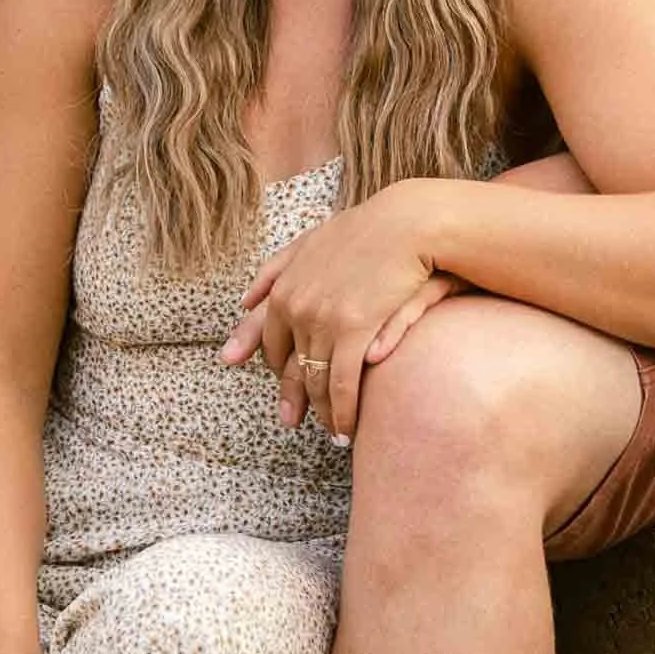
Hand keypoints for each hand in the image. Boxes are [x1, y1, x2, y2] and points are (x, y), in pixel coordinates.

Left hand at [221, 183, 458, 437]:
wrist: (408, 222)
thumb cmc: (367, 230)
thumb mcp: (311, 242)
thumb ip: (276, 270)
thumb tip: (246, 300)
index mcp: (285, 289)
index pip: (271, 342)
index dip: (278, 368)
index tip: (284, 386)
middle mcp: (297, 307)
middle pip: (291, 367)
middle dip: (293, 398)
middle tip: (292, 421)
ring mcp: (323, 321)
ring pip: (316, 381)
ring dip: (323, 411)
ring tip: (332, 431)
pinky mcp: (354, 331)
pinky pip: (343, 384)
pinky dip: (344, 411)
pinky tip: (349, 427)